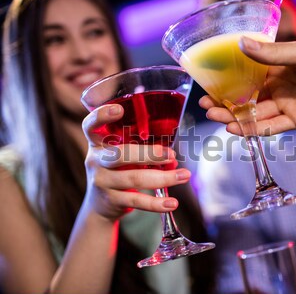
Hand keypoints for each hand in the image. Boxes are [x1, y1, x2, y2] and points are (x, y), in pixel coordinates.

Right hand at [82, 104, 190, 219]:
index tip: (118, 109)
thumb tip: (172, 156)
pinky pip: (136, 200)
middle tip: (172, 154)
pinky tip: (172, 203)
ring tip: (184, 175)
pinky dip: (156, 203)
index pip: (91, 125)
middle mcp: (96, 160)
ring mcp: (101, 181)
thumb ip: (142, 150)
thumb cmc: (117, 171)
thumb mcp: (122, 156)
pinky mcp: (111, 200)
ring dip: (163, 178)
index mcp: (98, 143)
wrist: (99, 206)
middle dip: (149, 154)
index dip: (101, 116)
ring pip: (134, 178)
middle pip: (120, 154)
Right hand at [200, 38, 295, 135]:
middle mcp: (281, 86)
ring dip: (236, 117)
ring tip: (215, 117)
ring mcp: (288, 104)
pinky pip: (272, 126)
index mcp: (281, 65)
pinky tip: (236, 128)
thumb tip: (242, 44)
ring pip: (256, 113)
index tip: (211, 83)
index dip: (229, 80)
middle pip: (248, 97)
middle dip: (227, 102)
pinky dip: (254, 129)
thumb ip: (272, 53)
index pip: (248, 75)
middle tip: (207, 105)